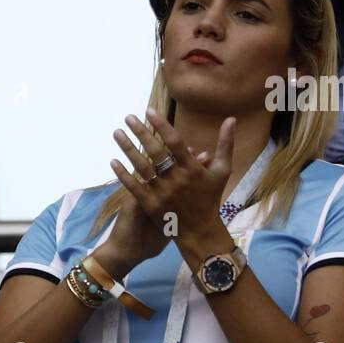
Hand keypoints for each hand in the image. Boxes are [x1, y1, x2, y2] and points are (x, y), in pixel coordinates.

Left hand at [110, 109, 229, 256]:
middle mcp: (177, 180)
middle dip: (141, 132)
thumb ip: (225, 144)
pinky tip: (112, 161)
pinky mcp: (151, 205)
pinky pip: (134, 187)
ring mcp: (162, 193)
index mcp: (193, 169)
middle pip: (156, 151)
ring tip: (117, 133)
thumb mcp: (222, 171)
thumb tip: (231, 119)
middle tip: (128, 117)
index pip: (175, 142)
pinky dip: (123, 174)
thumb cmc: (211, 198)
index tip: (149, 111)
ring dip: (128, 149)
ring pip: (142, 167)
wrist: (200, 231)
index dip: (161, 125)